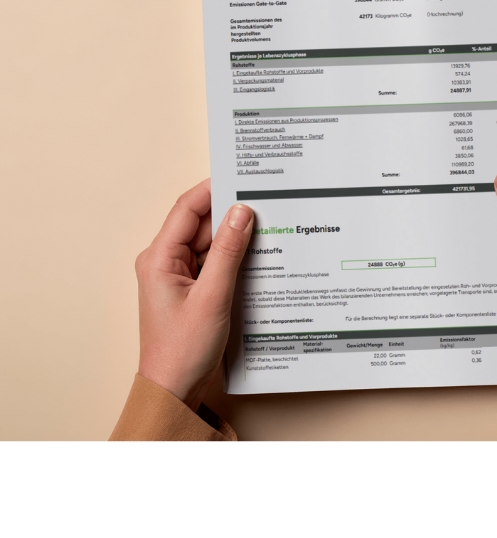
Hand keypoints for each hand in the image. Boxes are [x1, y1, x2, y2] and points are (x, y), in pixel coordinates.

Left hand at [134, 179, 253, 409]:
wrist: (175, 389)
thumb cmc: (182, 350)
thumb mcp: (212, 297)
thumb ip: (227, 251)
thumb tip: (242, 212)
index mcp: (159, 257)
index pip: (187, 209)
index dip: (213, 189)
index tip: (241, 177)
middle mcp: (166, 260)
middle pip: (202, 224)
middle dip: (231, 214)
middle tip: (265, 203)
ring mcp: (180, 274)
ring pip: (211, 242)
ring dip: (235, 238)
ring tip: (267, 228)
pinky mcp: (193, 287)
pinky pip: (215, 261)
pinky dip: (234, 257)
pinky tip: (256, 255)